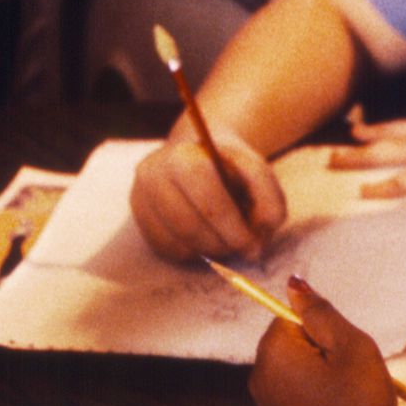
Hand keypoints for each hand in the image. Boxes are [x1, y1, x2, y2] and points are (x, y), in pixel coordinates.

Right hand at [130, 135, 285, 261]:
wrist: (199, 153)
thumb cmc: (232, 167)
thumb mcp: (258, 174)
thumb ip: (269, 202)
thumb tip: (258, 242)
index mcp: (185, 156)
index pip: (207, 200)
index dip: (232, 229)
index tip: (252, 247)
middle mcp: (153, 173)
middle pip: (187, 224)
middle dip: (220, 244)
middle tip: (242, 250)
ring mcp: (139, 194)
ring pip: (174, 240)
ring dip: (206, 251)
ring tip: (227, 243)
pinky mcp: (136, 215)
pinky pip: (163, 248)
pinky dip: (190, 252)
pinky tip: (206, 240)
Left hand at [250, 279, 397, 405]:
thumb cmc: (357, 400)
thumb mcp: (351, 346)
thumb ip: (321, 312)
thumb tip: (294, 284)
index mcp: (273, 353)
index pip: (291, 319)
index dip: (322, 330)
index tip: (343, 352)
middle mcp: (259, 380)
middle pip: (291, 348)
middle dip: (320, 354)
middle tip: (350, 374)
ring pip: (295, 377)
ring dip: (319, 380)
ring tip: (348, 399)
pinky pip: (297, 405)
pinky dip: (316, 404)